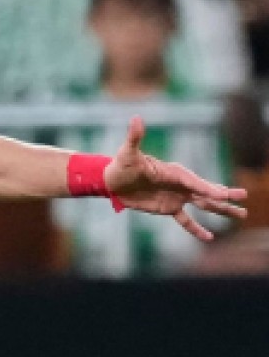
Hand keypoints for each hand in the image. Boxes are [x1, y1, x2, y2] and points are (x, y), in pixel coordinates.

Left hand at [105, 117, 246, 241]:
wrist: (113, 180)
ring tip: (241, 213)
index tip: (222, 195)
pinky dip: (196, 229)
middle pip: (206, 191)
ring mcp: (177, 196)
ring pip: (203, 205)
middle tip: (244, 196)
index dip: (207, 188)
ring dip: (221, 209)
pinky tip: (209, 237)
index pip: (194, 181)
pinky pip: (185, 220)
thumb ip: (134, 137)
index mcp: (174, 172)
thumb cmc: (121, 164)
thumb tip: (136, 118)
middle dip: (224, 195)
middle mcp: (180, 184)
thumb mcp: (127, 152)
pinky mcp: (168, 208)